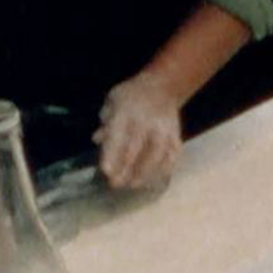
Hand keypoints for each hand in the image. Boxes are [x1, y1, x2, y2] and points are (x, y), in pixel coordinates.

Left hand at [92, 71, 181, 189]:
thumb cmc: (131, 96)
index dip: (112, 154)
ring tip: (133, 185)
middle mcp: (146, 121)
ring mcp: (163, 130)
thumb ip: (106, 123)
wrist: (163, 86)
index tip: (106, 171)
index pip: (118, 135)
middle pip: (136, 149)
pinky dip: (163, 170)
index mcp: (127, 111)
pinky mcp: (175, 137)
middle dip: (125, 169)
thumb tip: (97, 140)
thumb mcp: (113, 102)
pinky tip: (154, 180)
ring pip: (155, 155)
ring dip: (144, 173)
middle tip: (115, 184)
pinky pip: (171, 156)